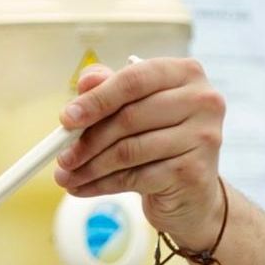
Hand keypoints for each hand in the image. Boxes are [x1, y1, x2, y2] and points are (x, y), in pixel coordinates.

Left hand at [54, 57, 226, 249]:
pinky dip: (103, 185)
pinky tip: (84, 188)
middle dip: (88, 140)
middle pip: (129, 117)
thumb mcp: (134, 109)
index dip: (96, 99)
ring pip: (129, 150)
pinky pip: (136, 177)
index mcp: (186, 73)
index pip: (134, 79)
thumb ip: (109, 88)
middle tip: (62, 157)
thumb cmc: (160, 141)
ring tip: (67, 177)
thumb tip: (85, 81)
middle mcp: (203, 101)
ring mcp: (203, 137)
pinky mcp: (194, 172)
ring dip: (90, 167)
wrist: (191, 191)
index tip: (66, 118)